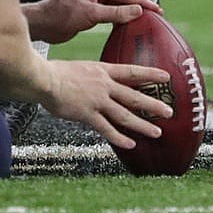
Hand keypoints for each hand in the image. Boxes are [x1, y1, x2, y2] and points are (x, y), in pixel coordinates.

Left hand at [23, 0, 160, 44]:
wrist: (41, 25)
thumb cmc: (60, 15)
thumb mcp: (90, 14)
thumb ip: (115, 13)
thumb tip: (137, 10)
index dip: (142, 3)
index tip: (158, 10)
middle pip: (124, 0)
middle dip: (139, 9)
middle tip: (157, 18)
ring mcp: (93, 0)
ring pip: (118, 9)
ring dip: (130, 16)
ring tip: (147, 24)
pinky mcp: (90, 12)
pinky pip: (110, 16)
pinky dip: (120, 22)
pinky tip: (129, 29)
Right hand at [38, 58, 171, 148]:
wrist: (43, 79)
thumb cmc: (55, 73)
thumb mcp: (80, 67)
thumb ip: (91, 75)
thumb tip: (95, 81)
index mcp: (103, 70)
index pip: (132, 72)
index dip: (150, 74)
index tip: (166, 77)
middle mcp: (104, 85)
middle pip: (134, 96)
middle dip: (153, 104)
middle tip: (169, 111)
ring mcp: (97, 101)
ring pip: (125, 115)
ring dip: (142, 124)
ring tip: (157, 132)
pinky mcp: (87, 114)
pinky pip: (107, 129)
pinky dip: (119, 138)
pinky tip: (130, 144)